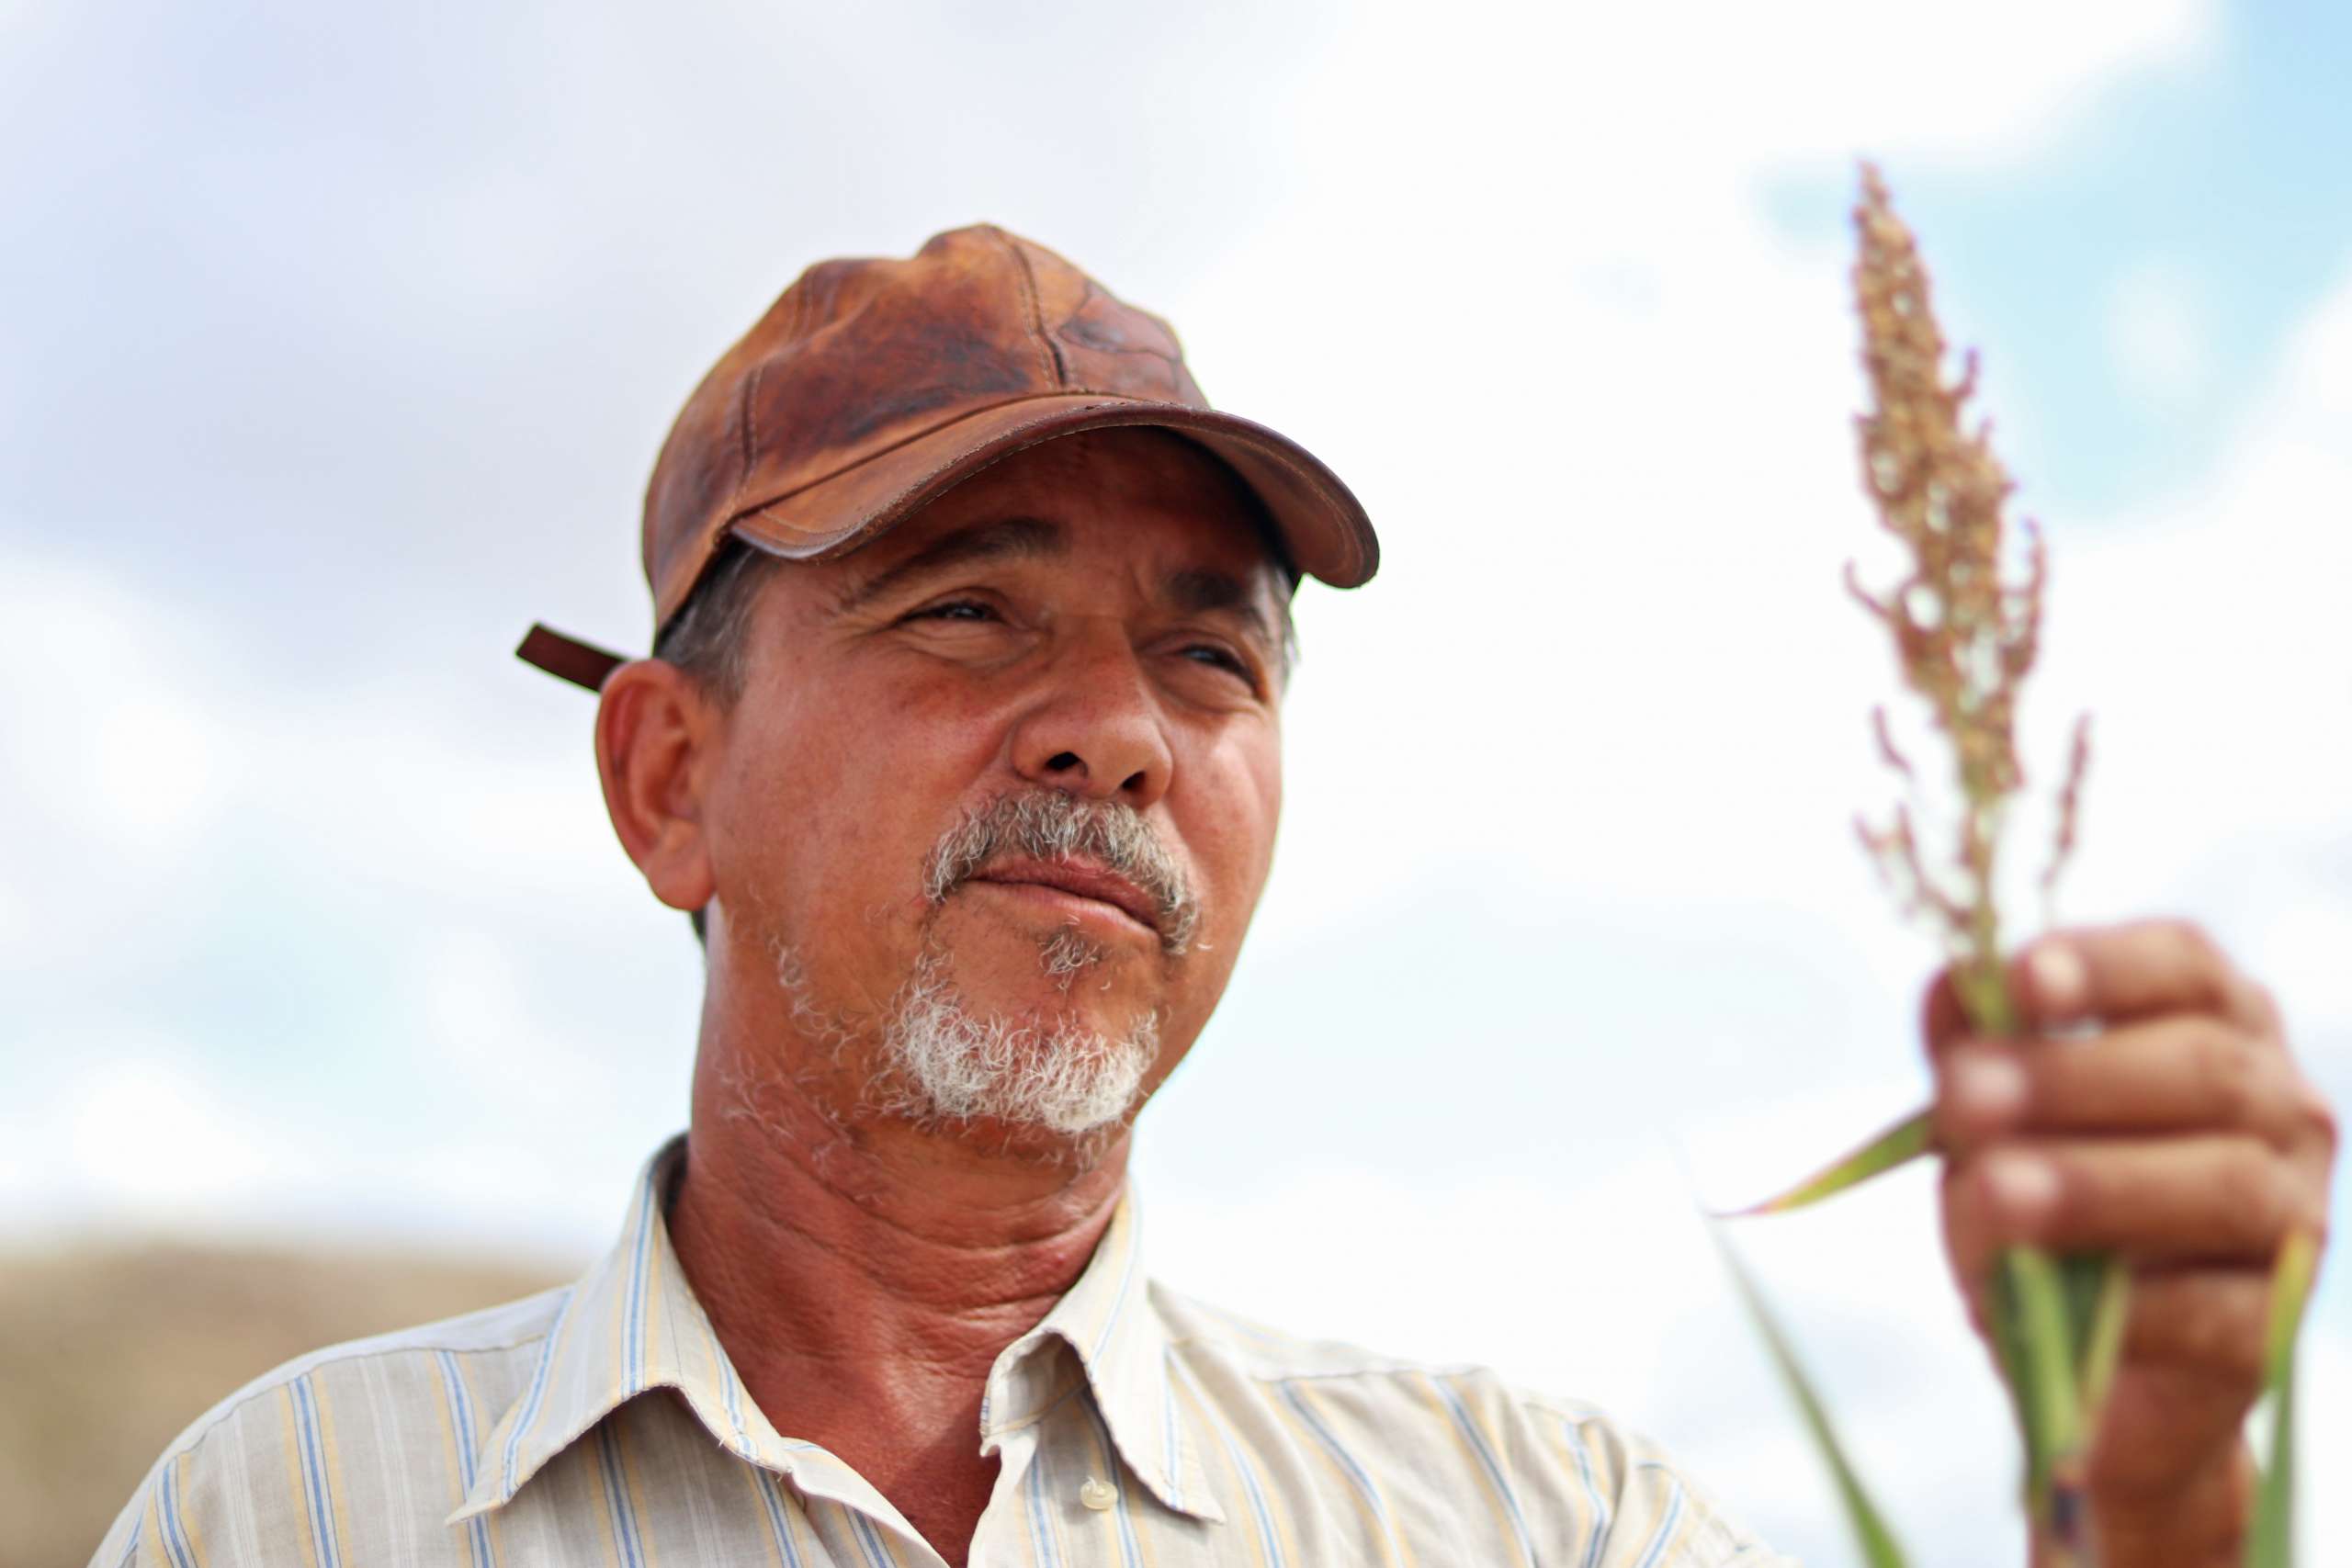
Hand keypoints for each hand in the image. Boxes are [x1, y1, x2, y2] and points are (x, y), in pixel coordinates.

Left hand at [1923, 920, 2335, 1565]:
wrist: (2080, 1355)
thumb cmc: (2038, 1194)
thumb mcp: (1990, 1114)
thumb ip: (1973, 1048)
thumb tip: (1956, 984)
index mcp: (2216, 1026)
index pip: (2183, 967)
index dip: (2103, 967)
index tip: (2019, 979)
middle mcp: (2279, 1110)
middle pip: (2205, 1070)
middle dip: (2072, 1079)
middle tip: (1964, 1096)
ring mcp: (2292, 1218)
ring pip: (2224, 1185)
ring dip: (2098, 1183)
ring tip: (1994, 1191)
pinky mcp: (2271, 1328)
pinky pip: (2213, 1310)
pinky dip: (2126, 1300)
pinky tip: (2051, 1292)